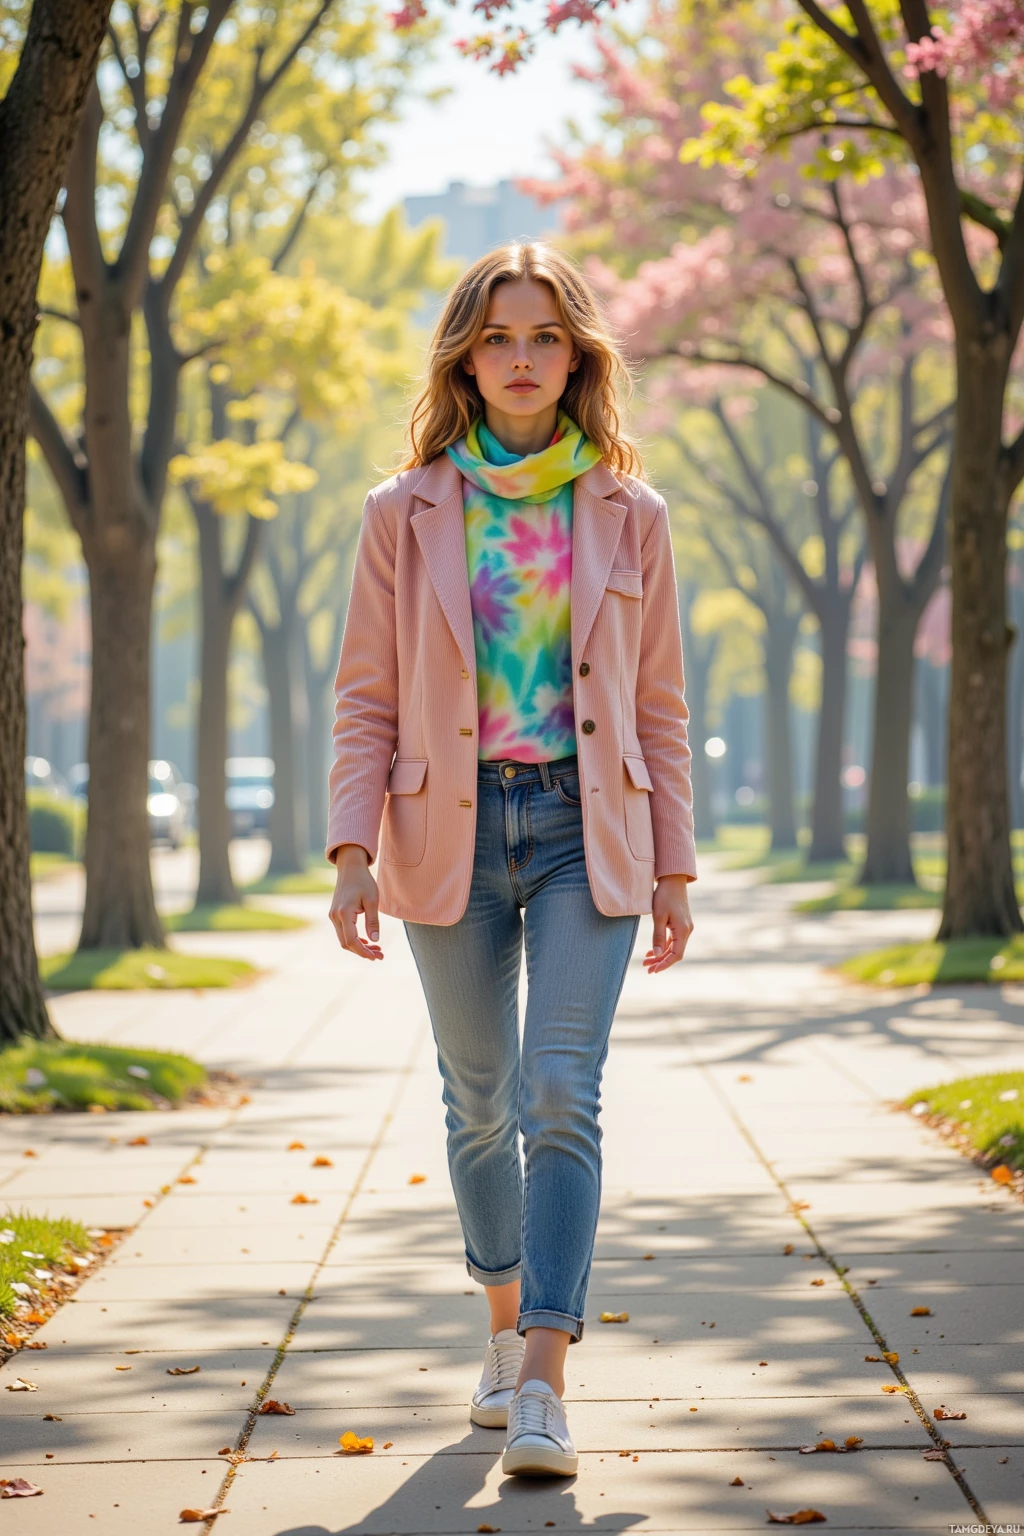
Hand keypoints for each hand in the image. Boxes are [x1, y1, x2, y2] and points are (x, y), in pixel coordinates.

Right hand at [329, 845, 383, 960]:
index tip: (376, 957)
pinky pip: (343, 932)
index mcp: (344, 913)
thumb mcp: (372, 900)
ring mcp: (333, 916)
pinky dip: (355, 939)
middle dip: (363, 952)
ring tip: (377, 950)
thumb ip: (373, 921)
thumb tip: (375, 940)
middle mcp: (335, 916)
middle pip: (346, 943)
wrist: (350, 867)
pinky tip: (367, 941)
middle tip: (380, 955)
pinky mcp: (335, 914)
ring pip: (344, 939)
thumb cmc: (364, 881)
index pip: (351, 940)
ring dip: (359, 947)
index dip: (363, 952)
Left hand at [643, 874, 693, 973]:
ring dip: (661, 955)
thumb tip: (657, 954)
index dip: (665, 964)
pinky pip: (673, 940)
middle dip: (661, 961)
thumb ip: (658, 936)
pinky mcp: (681, 924)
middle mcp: (687, 930)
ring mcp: (685, 927)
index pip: (676, 955)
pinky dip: (664, 946)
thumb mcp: (659, 916)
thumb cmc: (664, 896)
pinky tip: (653, 950)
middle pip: (675, 952)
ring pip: (673, 947)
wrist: (673, 879)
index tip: (653, 970)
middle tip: (647, 968)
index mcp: (683, 930)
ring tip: (646, 961)